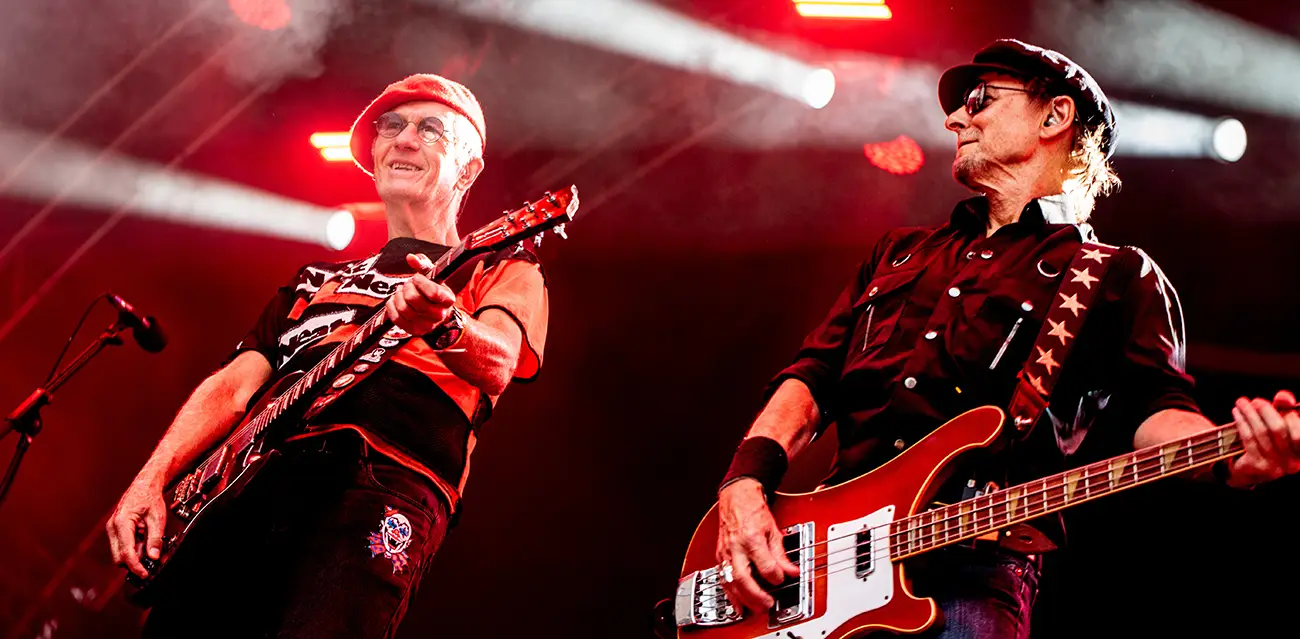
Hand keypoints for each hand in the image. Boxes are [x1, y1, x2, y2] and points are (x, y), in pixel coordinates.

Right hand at [106, 473, 166, 579]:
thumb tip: (154, 557)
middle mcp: (112, 527)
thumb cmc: (150, 498)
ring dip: (135, 555)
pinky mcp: (115, 531)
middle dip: (135, 562)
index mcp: (121, 523)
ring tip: (150, 545)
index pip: (126, 552)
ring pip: (119, 553)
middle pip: (119, 557)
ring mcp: (111, 530)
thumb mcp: (158, 518)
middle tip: (152, 560)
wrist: (144, 486)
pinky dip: (133, 548)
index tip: (145, 574)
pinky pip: (121, 546)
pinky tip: (144, 541)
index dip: (135, 566)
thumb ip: (155, 538)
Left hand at [385, 253, 455, 334]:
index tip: (417, 278)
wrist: (436, 314)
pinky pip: (396, 318)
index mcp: (447, 300)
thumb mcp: (433, 277)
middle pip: (413, 299)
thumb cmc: (434, 292)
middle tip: (408, 285)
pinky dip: (391, 306)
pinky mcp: (414, 330)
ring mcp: (426, 325)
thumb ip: (423, 265)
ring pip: (403, 308)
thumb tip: (411, 257)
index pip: (433, 292)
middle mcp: (439, 315)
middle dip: (407, 287)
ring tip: (401, 292)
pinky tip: (395, 301)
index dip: (420, 282)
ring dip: (398, 296)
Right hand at [715, 478, 798, 613]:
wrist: (736, 498)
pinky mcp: (719, 556)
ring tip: (756, 609)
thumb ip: (782, 554)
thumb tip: (792, 571)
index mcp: (752, 538)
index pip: (765, 565)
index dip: (776, 576)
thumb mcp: (773, 530)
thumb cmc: (753, 511)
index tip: (782, 580)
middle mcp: (736, 547)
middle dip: (756, 595)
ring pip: (731, 582)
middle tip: (768, 604)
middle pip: (744, 578)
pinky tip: (738, 605)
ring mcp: (725, 553)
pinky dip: (731, 595)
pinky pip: (723, 579)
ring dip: (743, 599)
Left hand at [1227, 390, 1299, 487]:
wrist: (1249, 469)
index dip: (1291, 414)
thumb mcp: (1281, 425)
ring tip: (1241, 402)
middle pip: (1278, 428)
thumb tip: (1284, 398)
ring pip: (1261, 432)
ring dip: (1249, 413)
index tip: (1278, 401)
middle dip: (1266, 410)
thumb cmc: (1269, 441)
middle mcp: (1292, 462)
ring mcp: (1274, 466)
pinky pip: (1248, 439)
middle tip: (1256, 401)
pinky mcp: (1257, 465)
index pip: (1299, 433)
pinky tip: (1236, 413)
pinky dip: (1241, 422)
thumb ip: (1286, 409)